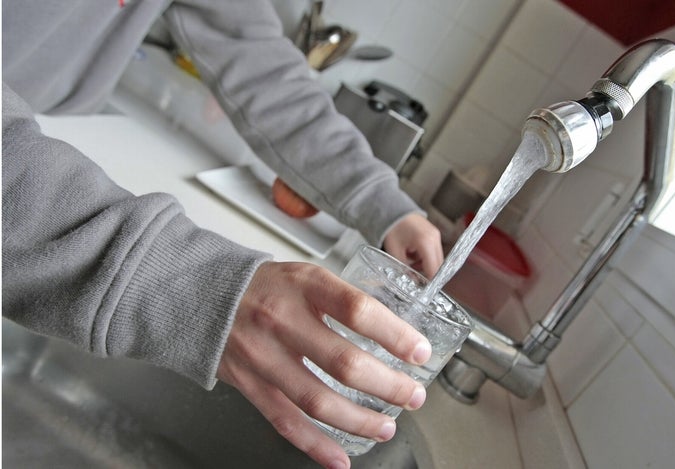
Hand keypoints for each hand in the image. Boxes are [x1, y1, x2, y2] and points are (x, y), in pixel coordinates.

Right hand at [217, 261, 430, 468]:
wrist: (202, 295)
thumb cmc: (265, 287)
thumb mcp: (306, 276)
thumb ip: (343, 300)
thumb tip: (393, 331)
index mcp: (304, 286)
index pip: (358, 310)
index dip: (395, 335)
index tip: (419, 352)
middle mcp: (282, 320)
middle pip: (344, 363)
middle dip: (388, 386)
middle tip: (413, 396)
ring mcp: (263, 356)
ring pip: (318, 400)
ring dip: (359, 420)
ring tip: (387, 426)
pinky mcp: (249, 384)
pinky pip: (286, 421)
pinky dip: (316, 445)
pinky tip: (340, 458)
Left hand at [383, 213, 442, 277]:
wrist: (392, 210)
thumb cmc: (392, 228)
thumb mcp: (394, 251)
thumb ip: (404, 268)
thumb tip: (412, 280)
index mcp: (425, 242)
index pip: (434, 268)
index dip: (430, 281)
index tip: (424, 290)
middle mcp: (434, 238)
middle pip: (439, 265)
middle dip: (429, 274)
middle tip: (417, 281)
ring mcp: (436, 235)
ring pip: (438, 259)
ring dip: (427, 266)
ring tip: (411, 265)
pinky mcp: (434, 234)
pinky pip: (434, 251)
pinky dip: (426, 258)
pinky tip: (413, 256)